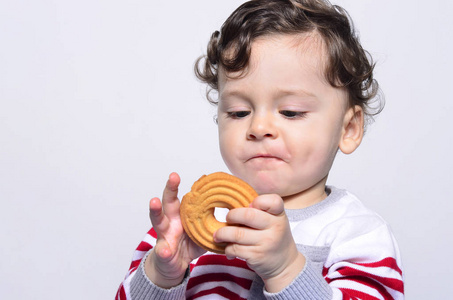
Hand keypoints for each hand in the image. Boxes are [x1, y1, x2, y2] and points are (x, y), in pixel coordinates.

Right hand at [145, 172, 205, 287]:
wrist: (173, 266)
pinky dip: (164, 250)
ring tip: (154, 202)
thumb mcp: (202, 232)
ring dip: (156, 211)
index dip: (188, 186)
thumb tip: (233, 211)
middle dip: (170, 188)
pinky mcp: (163, 252)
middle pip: (168, 202)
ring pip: (158, 221)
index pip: (183, 197)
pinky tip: (165, 250)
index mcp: (181, 215)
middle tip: (174, 176)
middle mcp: (171, 221)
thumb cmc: (188, 246)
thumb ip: (213, 222)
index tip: (191, 173)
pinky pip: (163, 251)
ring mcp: (164, 235)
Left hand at [214, 194, 305, 291]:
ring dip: (222, 234)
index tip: (250, 205)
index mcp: (279, 215)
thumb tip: (232, 205)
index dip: (259, 201)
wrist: (284, 264)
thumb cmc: (273, 236)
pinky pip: (234, 248)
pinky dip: (227, 248)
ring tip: (218, 235)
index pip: (273, 201)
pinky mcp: (256, 256)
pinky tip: (229, 249)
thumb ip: (259, 211)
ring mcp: (266, 243)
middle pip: (248, 215)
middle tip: (228, 219)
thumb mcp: (274, 221)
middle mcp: (275, 228)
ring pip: (237, 234)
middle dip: (232, 216)